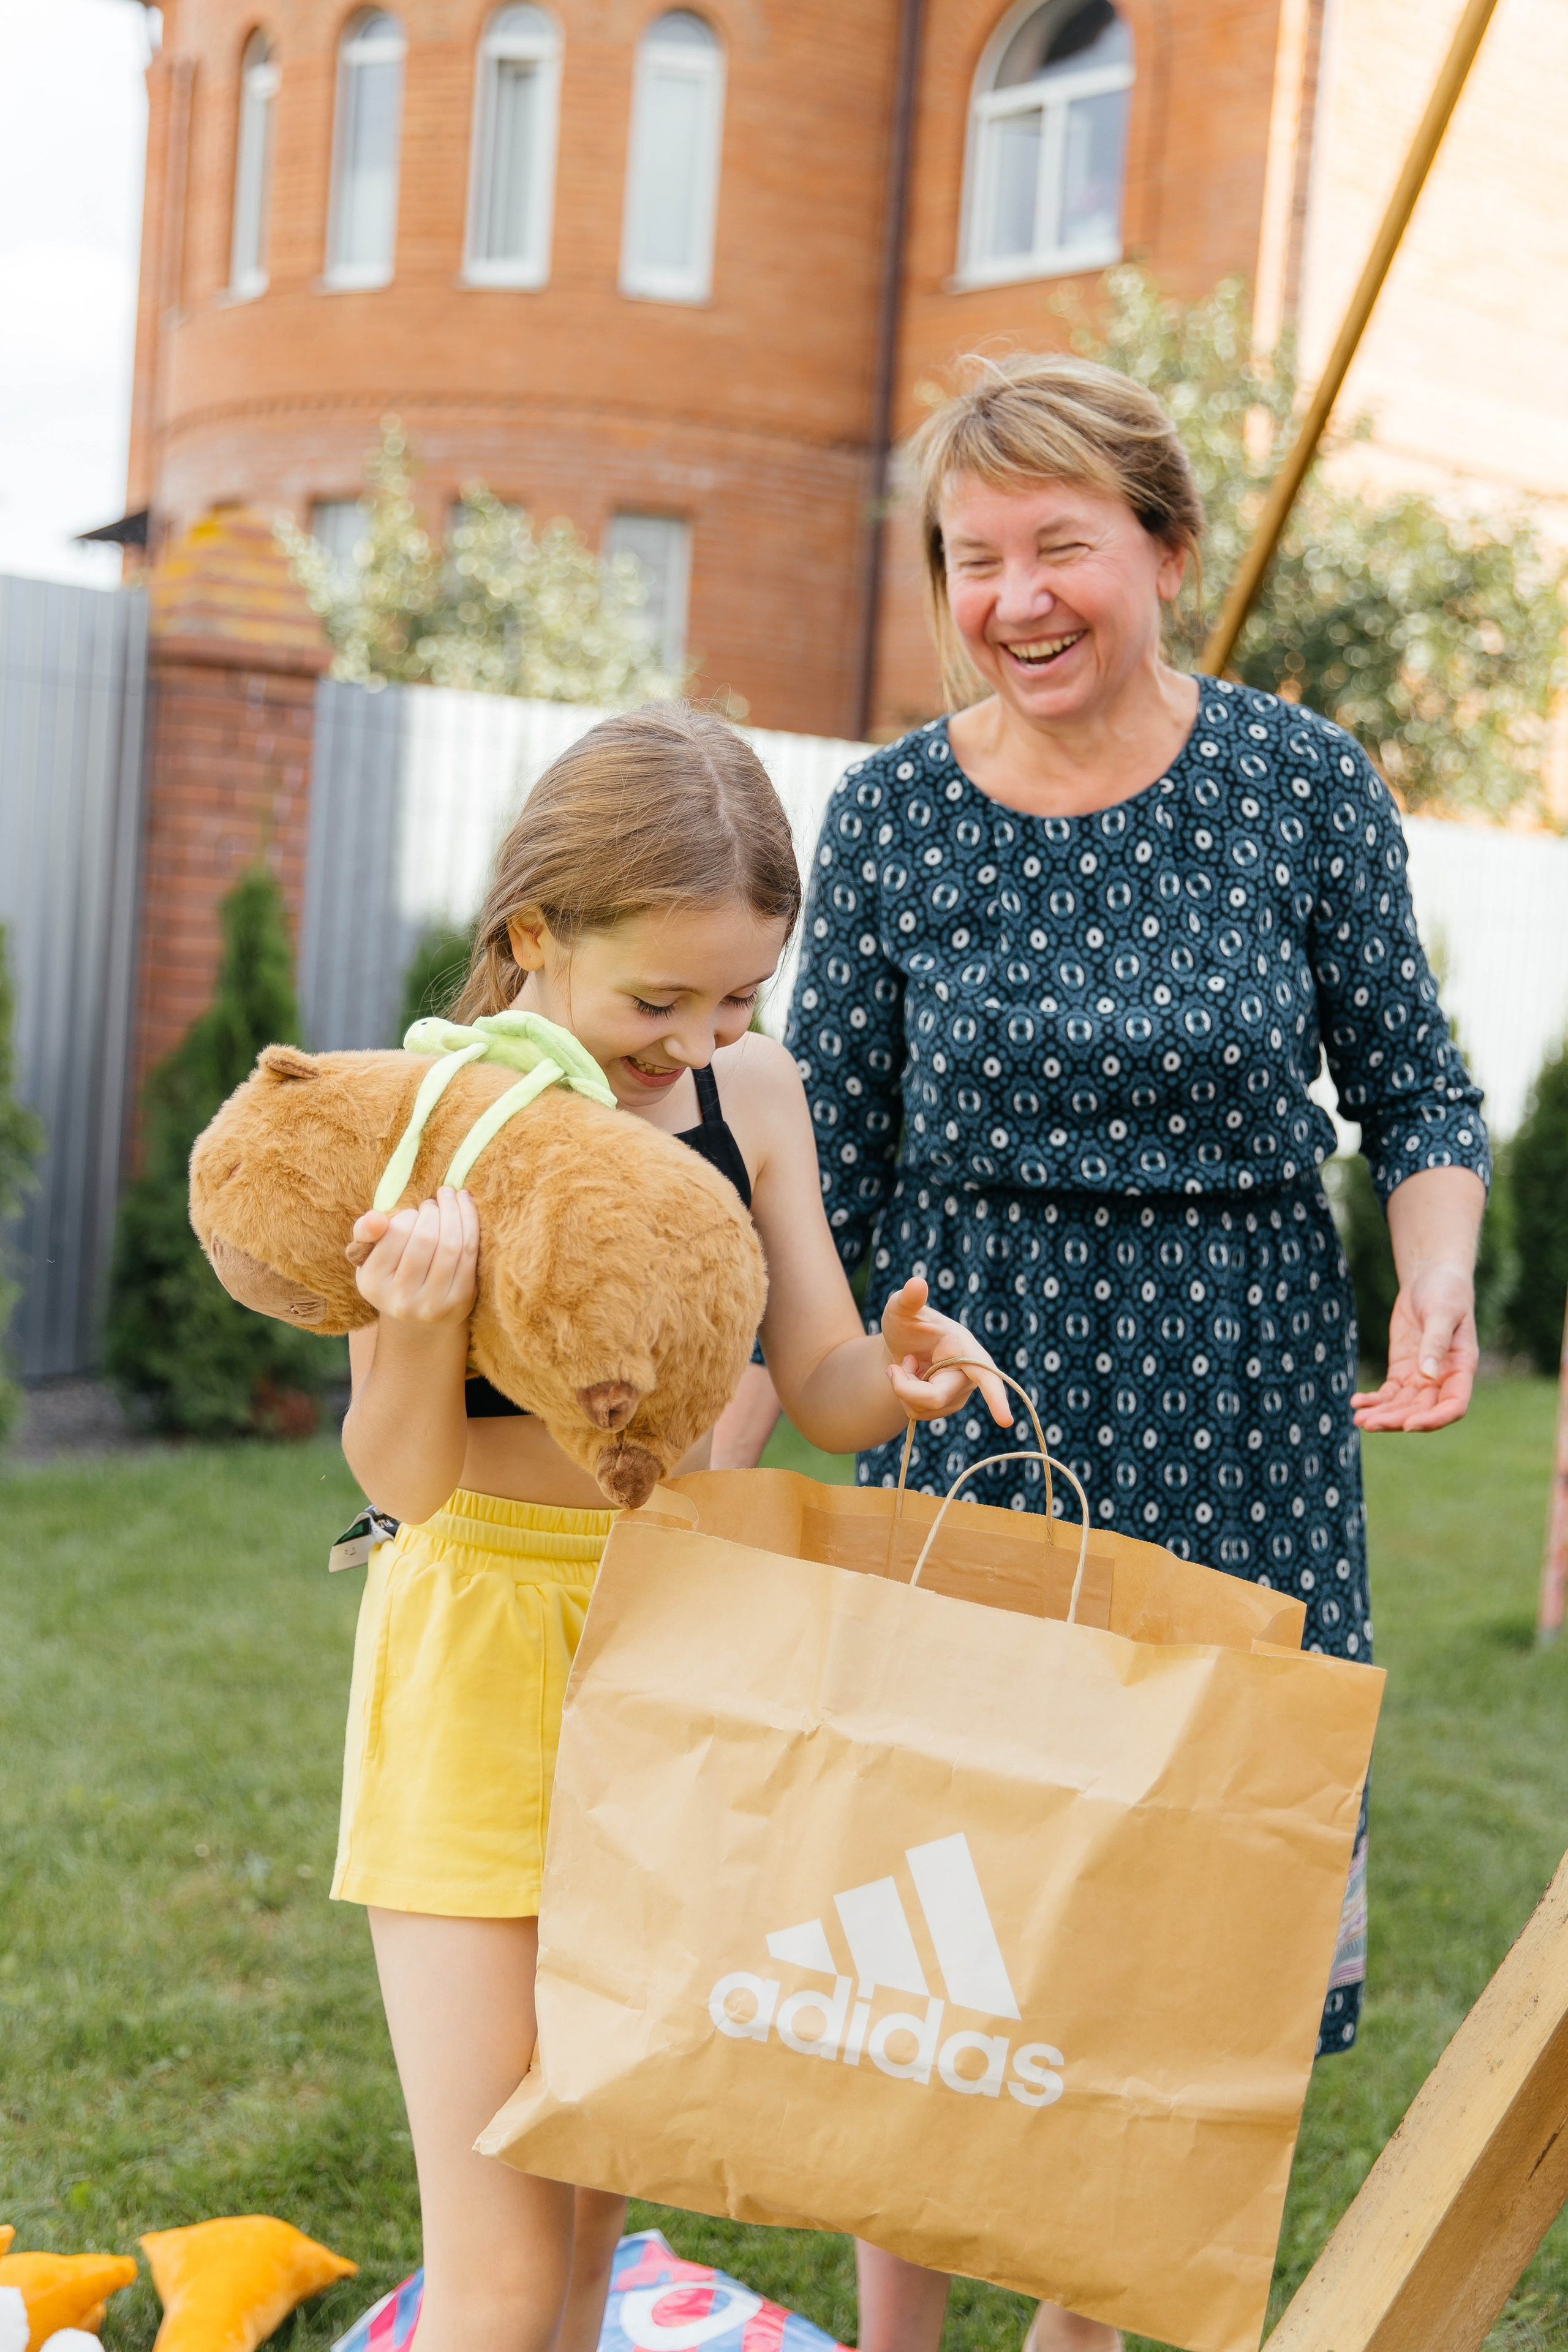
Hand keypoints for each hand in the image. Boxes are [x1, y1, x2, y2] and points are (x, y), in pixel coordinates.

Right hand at [347, 1186, 479, 1326]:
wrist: (419, 1320)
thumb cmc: (393, 1275)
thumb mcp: (369, 1255)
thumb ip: (365, 1231)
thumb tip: (376, 1218)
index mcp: (373, 1283)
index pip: (396, 1232)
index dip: (409, 1214)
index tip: (412, 1212)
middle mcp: (401, 1299)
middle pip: (426, 1237)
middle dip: (434, 1210)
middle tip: (434, 1202)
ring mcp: (433, 1303)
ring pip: (451, 1244)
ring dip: (455, 1212)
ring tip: (451, 1198)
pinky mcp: (461, 1301)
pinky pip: (470, 1253)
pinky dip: (470, 1224)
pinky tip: (466, 1207)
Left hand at [879, 1277, 1013, 1428]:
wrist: (901, 1345)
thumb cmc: (905, 1323)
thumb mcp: (900, 1308)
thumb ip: (908, 1299)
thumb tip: (916, 1283)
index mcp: (964, 1347)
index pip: (985, 1375)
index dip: (996, 1398)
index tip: (1005, 1421)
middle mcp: (970, 1373)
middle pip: (936, 1397)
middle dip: (905, 1387)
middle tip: (893, 1368)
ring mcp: (959, 1393)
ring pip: (925, 1409)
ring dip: (904, 1390)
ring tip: (909, 1365)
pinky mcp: (947, 1406)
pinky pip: (919, 1414)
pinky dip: (905, 1398)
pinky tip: (912, 1380)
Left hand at [1352, 1261, 1476, 1431]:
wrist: (1431, 1278)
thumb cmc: (1445, 1292)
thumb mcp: (1442, 1313)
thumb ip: (1435, 1343)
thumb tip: (1427, 1375)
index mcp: (1462, 1368)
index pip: (1454, 1406)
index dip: (1434, 1419)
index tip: (1409, 1425)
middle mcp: (1443, 1378)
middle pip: (1421, 1410)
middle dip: (1396, 1420)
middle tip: (1368, 1423)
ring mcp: (1421, 1376)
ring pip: (1402, 1406)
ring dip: (1381, 1414)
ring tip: (1357, 1418)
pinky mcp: (1403, 1370)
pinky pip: (1389, 1393)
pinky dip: (1374, 1400)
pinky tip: (1356, 1402)